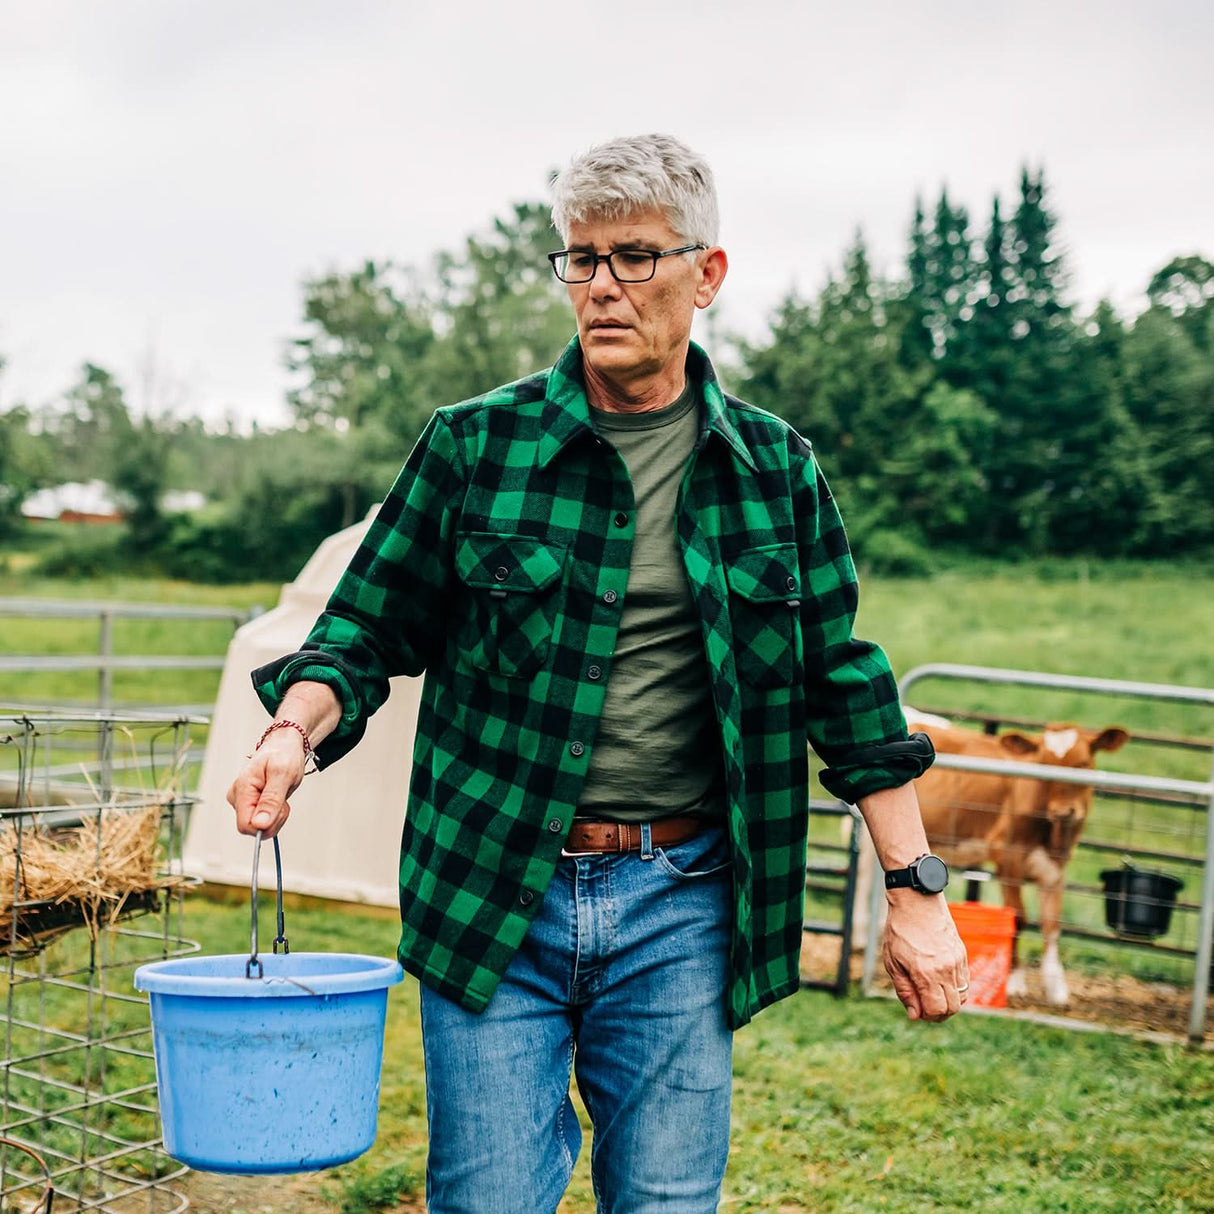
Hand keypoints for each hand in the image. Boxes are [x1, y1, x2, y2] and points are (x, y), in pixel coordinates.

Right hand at [226, 729, 306, 838]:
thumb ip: (271, 801)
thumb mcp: (282, 775)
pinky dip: (275, 813)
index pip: (245, 826)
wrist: (284, 746)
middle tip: (283, 799)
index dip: (265, 824)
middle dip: (274, 819)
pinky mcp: (250, 804)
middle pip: (253, 828)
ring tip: (281, 795)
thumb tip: (259, 825)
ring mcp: (242, 802)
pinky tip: (278, 798)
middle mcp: (237, 798)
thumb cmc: (283, 755)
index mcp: (241, 789)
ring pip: (260, 826)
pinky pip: (263, 821)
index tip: (280, 808)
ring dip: (276, 816)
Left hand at [882, 891, 968, 1021]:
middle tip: (925, 1008)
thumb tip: (915, 1015)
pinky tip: (940, 982)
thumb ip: (905, 990)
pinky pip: (965, 981)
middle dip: (939, 1014)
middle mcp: (946, 969)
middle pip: (952, 1008)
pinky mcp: (962, 954)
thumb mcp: (893, 962)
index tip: (917, 1012)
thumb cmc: (900, 930)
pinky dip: (955, 989)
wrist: (917, 902)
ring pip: (962, 996)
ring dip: (948, 1002)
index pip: (936, 1010)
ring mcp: (957, 961)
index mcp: (926, 973)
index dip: (927, 1016)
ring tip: (932, 994)